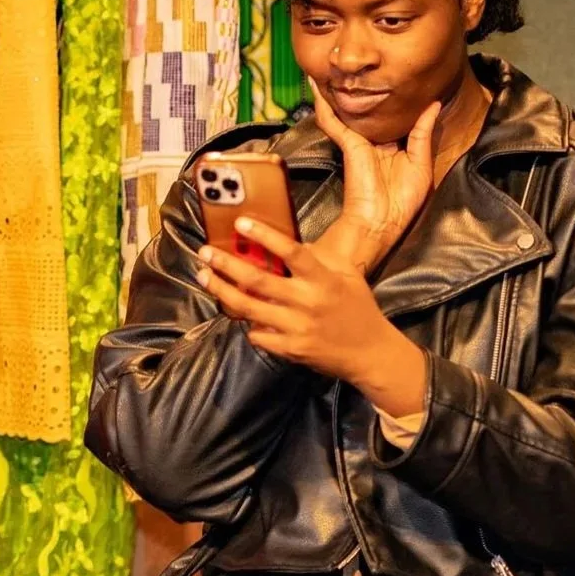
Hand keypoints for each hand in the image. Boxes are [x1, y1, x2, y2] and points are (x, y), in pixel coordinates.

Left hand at [198, 216, 376, 381]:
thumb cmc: (359, 309)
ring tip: (204, 276)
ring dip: (222, 291)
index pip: (291, 252)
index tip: (240, 223)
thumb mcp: (348, 275)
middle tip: (205, 252)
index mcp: (323, 279)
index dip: (265, 236)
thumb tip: (291, 243)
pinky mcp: (291, 350)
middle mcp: (307, 302)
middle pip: (258, 281)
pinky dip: (246, 324)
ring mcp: (297, 328)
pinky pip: (258, 335)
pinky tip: (235, 312)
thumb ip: (321, 257)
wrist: (370, 353)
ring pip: (249, 308)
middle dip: (227, 265)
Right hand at [310, 82, 438, 275]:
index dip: (394, 98)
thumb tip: (433, 104)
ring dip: (339, 91)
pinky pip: (333, 122)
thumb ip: (423, 132)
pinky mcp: (349, 146)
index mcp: (394, 148)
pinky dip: (324, 105)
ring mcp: (359, 143)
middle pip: (368, 110)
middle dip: (364, 89)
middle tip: (363, 65)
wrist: (381, 224)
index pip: (392, 117)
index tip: (400, 75)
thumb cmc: (402, 202)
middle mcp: (375, 142)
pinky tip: (316, 86)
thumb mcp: (422, 163)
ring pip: (348, 111)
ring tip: (333, 67)